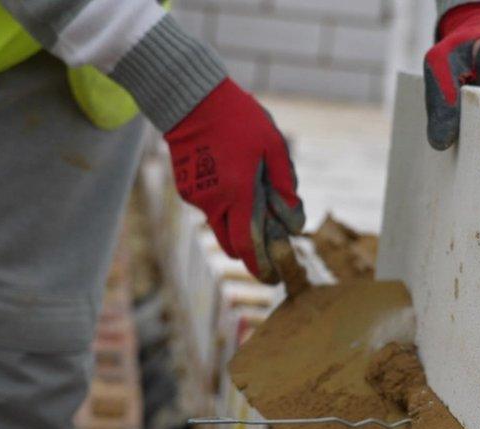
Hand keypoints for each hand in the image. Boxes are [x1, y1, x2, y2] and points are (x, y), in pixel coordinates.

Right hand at [165, 78, 304, 282]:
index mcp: (238, 192)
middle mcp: (214, 202)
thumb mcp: (274, 146)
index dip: (261, 266)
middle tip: (271, 244)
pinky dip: (225, 204)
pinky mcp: (187, 189)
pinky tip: (233, 175)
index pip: (248, 245)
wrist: (192, 100)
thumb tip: (293, 221)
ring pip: (221, 227)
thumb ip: (285, 186)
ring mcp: (197, 197)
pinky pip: (210, 208)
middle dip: (251, 251)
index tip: (274, 278)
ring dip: (238, 223)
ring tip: (253, 192)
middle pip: (233, 245)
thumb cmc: (238, 119)